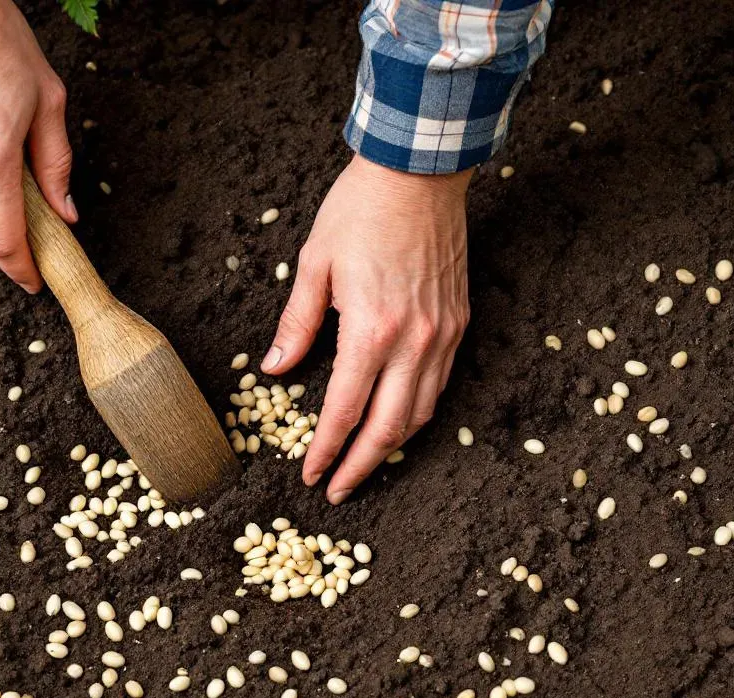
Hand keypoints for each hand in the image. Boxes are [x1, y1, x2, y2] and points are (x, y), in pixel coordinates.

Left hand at [262, 155, 470, 503]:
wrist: (422, 170)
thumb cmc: (362, 210)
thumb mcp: (314, 265)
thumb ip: (296, 325)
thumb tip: (275, 370)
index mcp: (371, 331)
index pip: (345, 412)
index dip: (326, 450)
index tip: (311, 474)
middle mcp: (413, 343)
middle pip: (388, 429)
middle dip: (360, 468)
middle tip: (338, 491)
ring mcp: (442, 336)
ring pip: (419, 414)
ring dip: (392, 448)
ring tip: (366, 466)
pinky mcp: (458, 324)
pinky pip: (439, 386)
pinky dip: (416, 414)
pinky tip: (398, 424)